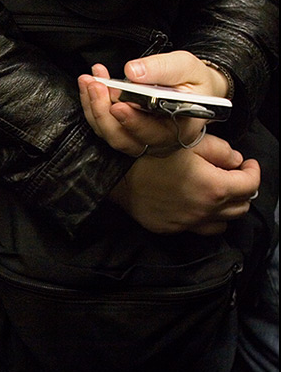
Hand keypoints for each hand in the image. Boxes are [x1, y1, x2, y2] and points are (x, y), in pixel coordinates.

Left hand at [78, 51, 229, 155]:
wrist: (192, 91)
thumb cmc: (193, 81)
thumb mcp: (187, 67)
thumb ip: (163, 68)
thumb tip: (134, 71)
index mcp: (181, 129)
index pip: (153, 132)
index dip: (132, 121)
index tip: (117, 105)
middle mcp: (158, 141)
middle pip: (123, 137)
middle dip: (104, 111)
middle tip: (95, 85)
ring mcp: (139, 140)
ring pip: (109, 133)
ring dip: (94, 107)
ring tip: (89, 81)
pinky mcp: (124, 133)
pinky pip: (103, 126)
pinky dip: (92, 106)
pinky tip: (89, 85)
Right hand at [108, 135, 259, 234]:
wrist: (117, 174)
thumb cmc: (151, 153)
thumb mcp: (191, 142)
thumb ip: (221, 151)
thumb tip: (236, 160)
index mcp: (213, 187)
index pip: (250, 185)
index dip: (253, 171)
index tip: (248, 164)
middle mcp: (203, 210)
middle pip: (240, 207)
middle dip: (242, 190)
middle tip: (234, 177)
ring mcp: (186, 223)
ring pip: (222, 223)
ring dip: (225, 208)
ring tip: (216, 193)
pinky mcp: (170, 228)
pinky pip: (197, 229)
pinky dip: (203, 218)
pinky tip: (195, 204)